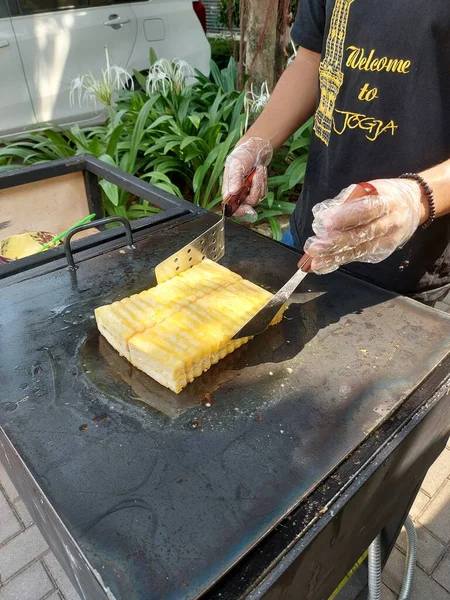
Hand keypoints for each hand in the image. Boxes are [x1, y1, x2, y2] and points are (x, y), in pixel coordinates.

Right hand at [222, 137, 272, 218]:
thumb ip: (234, 179)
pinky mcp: (257, 192)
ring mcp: (248, 194)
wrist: (254, 151)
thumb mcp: (236, 164)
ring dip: (259, 182)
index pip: (231, 208)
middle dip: (254, 190)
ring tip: (257, 169)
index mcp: (229, 191)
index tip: (245, 207)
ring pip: (257, 198)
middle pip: (248, 204)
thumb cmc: (242, 157)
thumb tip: (231, 193)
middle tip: (255, 176)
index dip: (238, 212)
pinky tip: (260, 172)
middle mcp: (238, 195)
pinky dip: (263, 181)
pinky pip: (263, 192)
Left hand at [304, 179, 423, 273]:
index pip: (365, 210)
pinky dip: (339, 261)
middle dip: (335, 242)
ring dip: (334, 257)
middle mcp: (389, 223)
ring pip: (359, 250)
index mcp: (386, 201)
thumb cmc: (382, 195)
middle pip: (362, 235)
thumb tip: (322, 218)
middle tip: (313, 247)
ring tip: (315, 262)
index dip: (344, 217)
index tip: (324, 223)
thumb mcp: (368, 189)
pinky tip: (323, 264)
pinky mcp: (382, 252)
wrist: (413, 205)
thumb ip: (347, 202)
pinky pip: (358, 256)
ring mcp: (387, 240)